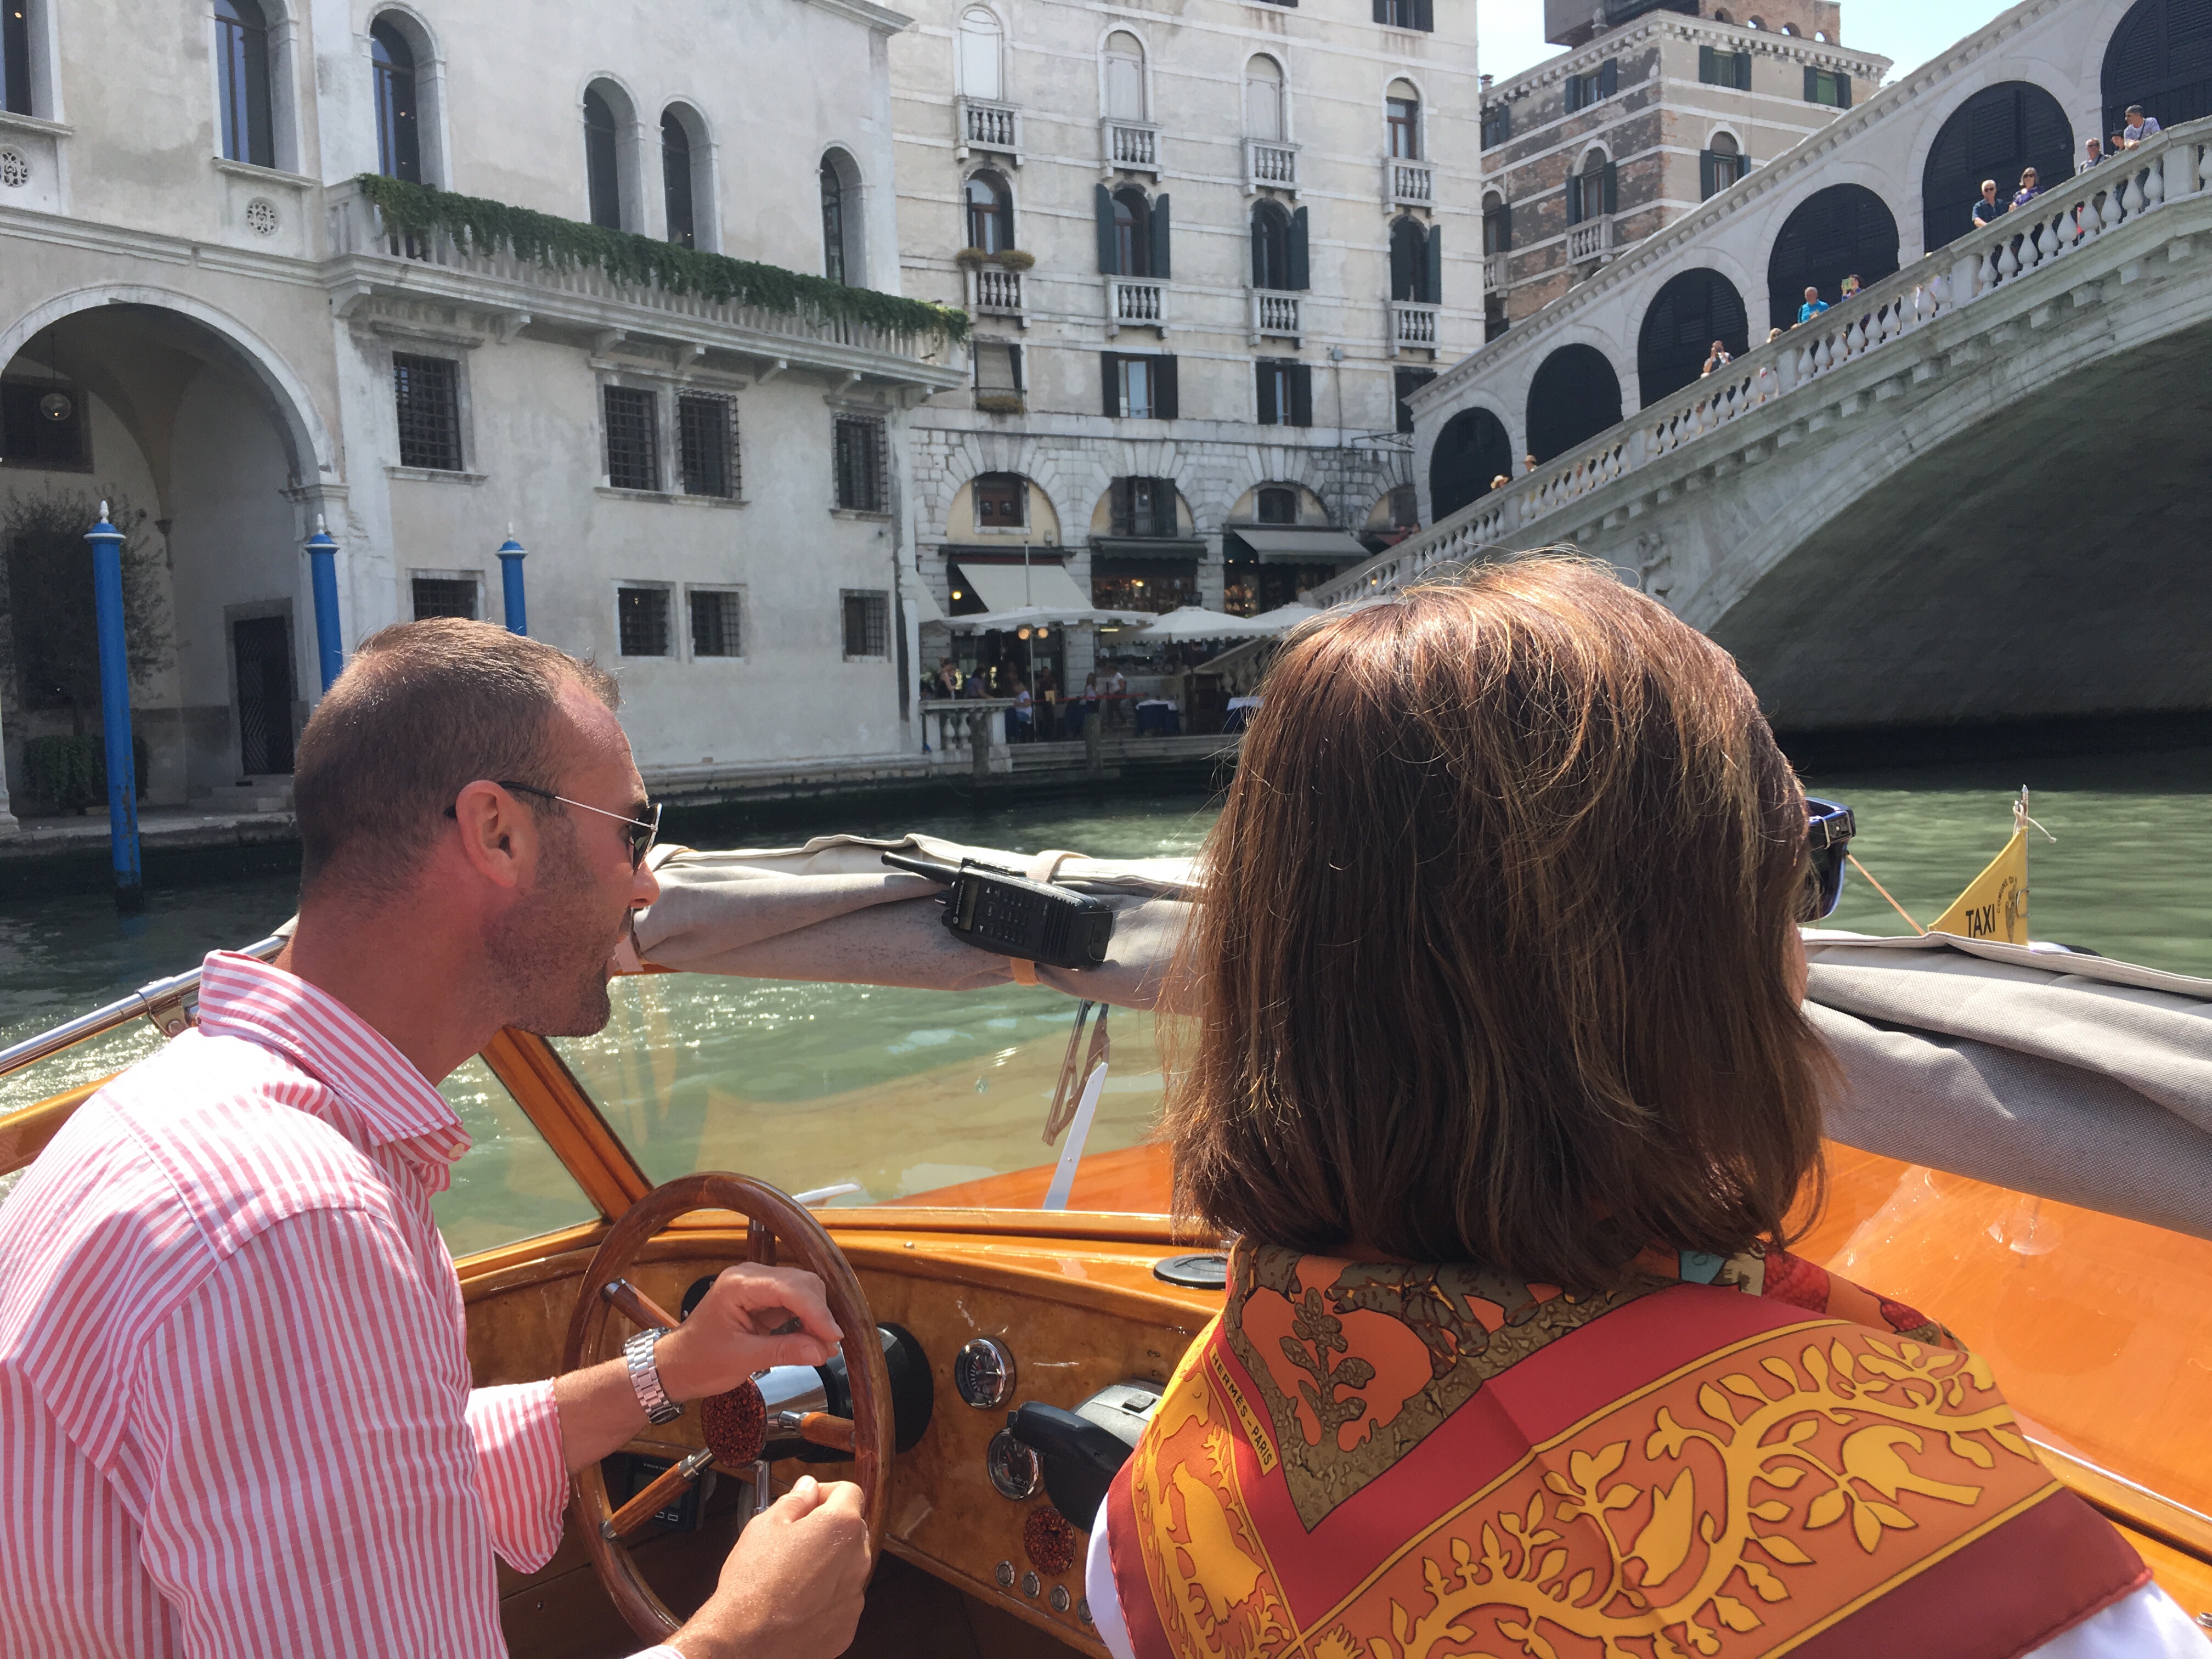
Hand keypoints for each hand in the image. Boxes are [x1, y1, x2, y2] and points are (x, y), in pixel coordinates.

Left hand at [657, 1263, 842, 1400]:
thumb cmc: (698, 1361)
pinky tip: (813, 1339)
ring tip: (823, 1347)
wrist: (676, 1366)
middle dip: (819, 1313)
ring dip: (816, 1317)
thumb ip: (783, 1352)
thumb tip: (822, 1351)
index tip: (834, 1336)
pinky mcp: (763, 1298)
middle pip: (801, 1283)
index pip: (789, 1288)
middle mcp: (750, 1277)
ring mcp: (757, 1286)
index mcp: (738, 1285)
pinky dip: (807, 1320)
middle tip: (830, 1346)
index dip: (816, 1311)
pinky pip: (794, 1302)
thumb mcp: (742, 1359)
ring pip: (802, 1291)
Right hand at [669, 1477, 870, 1658]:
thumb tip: (807, 1489)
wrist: (746, 1643)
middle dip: (827, 1529)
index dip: (826, 1492)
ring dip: (828, 1564)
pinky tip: (797, 1601)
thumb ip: (795, 1500)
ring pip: (847, 1567)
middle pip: (851, 1530)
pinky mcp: (846, 1625)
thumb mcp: (765, 1526)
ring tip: (791, 1575)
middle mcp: (857, 1559)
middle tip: (794, 1538)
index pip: (849, 1492)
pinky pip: (841, 1600)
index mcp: (840, 1526)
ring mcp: (854, 1596)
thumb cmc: (753, 1586)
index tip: (810, 1501)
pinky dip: (825, 1598)